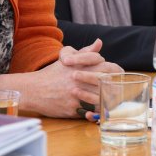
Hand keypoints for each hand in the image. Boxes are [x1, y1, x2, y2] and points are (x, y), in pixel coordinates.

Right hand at [0, 39, 121, 118]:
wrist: (33, 90)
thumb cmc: (51, 74)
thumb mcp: (67, 59)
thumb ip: (85, 52)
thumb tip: (99, 42)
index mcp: (80, 66)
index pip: (106, 67)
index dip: (116, 71)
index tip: (119, 75)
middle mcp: (79, 80)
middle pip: (106, 84)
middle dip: (115, 87)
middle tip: (122, 91)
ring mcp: (75, 95)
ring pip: (100, 99)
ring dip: (108, 101)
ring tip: (114, 102)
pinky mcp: (72, 109)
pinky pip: (89, 113)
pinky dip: (97, 113)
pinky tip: (102, 112)